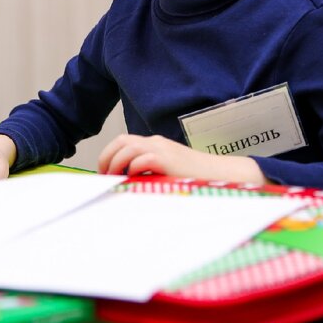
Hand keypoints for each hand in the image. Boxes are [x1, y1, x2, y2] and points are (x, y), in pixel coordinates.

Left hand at [97, 134, 265, 183]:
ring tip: (114, 178)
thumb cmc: (194, 176)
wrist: (219, 173)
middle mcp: (156, 142)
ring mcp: (162, 149)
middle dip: (106, 157)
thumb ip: (150, 170)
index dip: (109, 154)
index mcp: (155, 143)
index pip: (123, 141)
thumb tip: (127, 182)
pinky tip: (132, 179)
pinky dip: (132, 169)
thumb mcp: (168, 170)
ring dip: (116, 163)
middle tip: (103, 175)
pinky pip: (142, 160)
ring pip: (127, 148)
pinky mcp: (167, 160)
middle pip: (120, 141)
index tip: (104, 171)